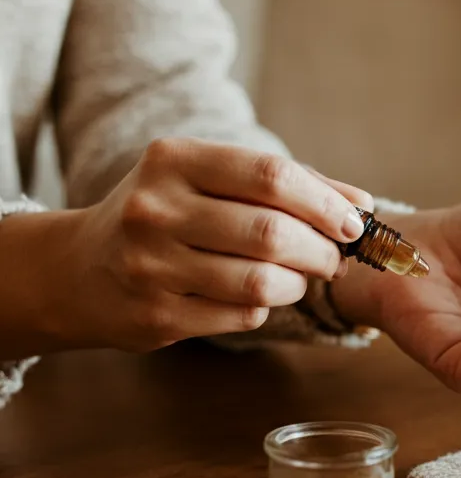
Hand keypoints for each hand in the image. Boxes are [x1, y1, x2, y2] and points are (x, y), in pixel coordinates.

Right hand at [55, 138, 370, 350]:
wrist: (82, 269)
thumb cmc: (171, 214)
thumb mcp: (212, 179)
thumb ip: (288, 185)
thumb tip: (362, 204)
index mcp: (174, 160)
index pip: (271, 176)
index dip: (325, 202)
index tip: (354, 222)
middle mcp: (155, 210)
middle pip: (271, 233)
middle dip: (320, 250)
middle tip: (335, 258)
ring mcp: (151, 266)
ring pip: (261, 282)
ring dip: (298, 283)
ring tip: (301, 277)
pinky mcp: (155, 317)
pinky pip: (242, 316)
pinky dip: (267, 307)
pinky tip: (259, 295)